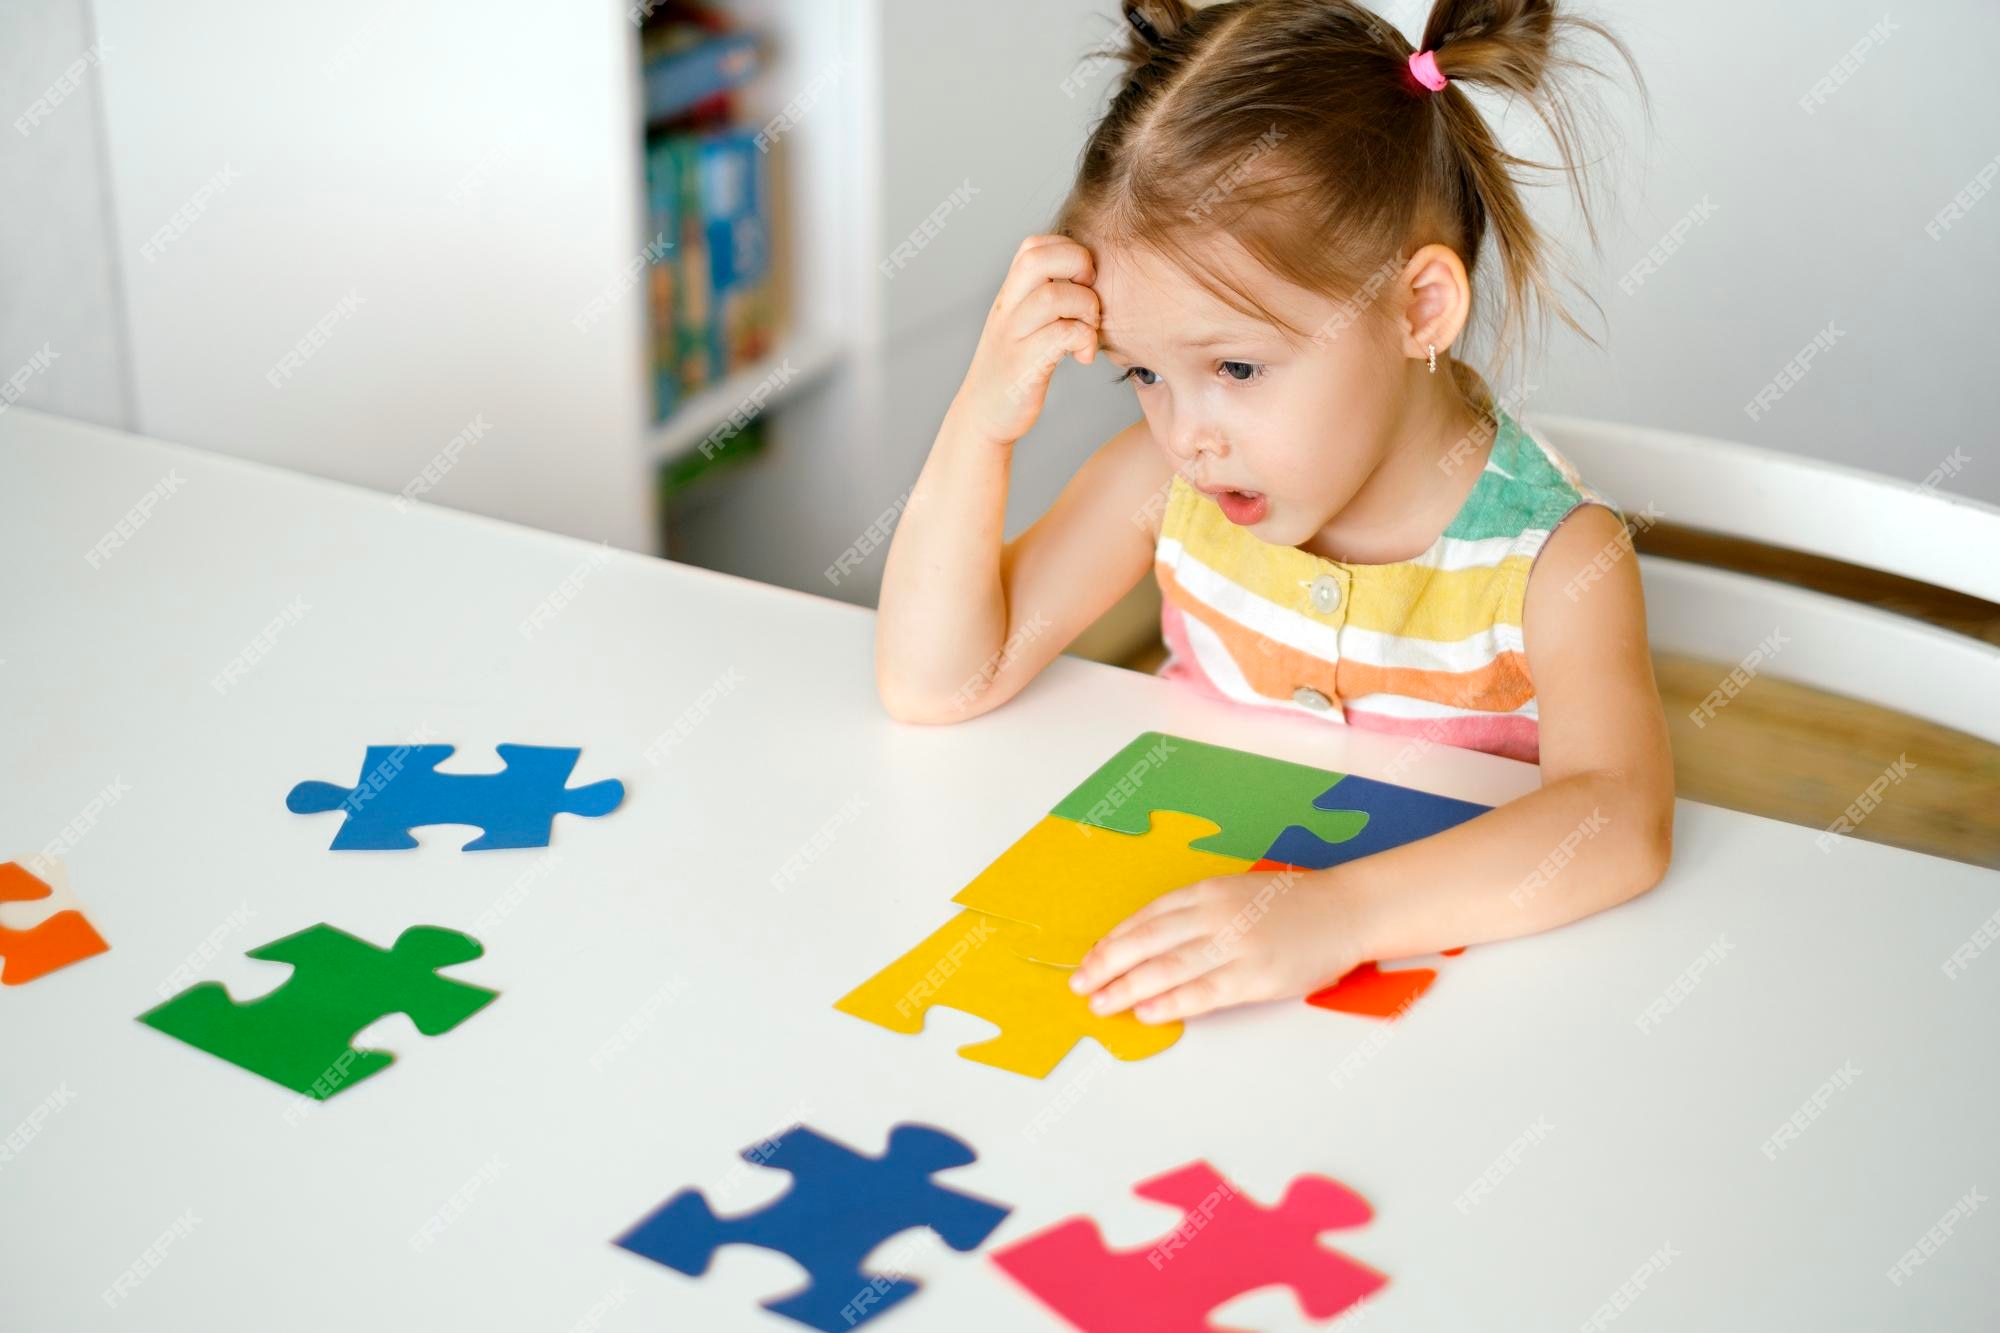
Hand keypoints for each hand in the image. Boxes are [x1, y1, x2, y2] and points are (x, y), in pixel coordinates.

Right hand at [948, 235, 1100, 448]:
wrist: (982, 416)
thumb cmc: (1013, 370)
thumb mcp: (1022, 325)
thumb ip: (1043, 299)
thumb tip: (1088, 280)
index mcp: (1010, 295)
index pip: (1033, 246)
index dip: (1067, 250)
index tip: (1083, 280)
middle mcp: (1007, 309)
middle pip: (1037, 259)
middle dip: (1077, 266)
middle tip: (1090, 296)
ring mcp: (1012, 336)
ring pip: (1053, 296)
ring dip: (1086, 309)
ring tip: (1090, 330)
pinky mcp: (1023, 366)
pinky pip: (1061, 336)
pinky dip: (1083, 340)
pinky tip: (1083, 356)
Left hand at [1068, 868, 1364, 1023]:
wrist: (1344, 910)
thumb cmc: (1288, 905)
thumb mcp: (1234, 894)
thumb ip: (1195, 914)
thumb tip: (1148, 943)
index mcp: (1206, 892)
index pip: (1145, 918)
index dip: (1113, 941)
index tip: (1090, 959)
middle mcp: (1214, 915)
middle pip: (1145, 942)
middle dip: (1105, 965)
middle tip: (1080, 985)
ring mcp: (1234, 946)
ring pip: (1165, 969)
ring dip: (1126, 988)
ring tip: (1100, 1004)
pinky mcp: (1254, 977)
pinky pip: (1201, 993)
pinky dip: (1168, 1003)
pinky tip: (1145, 1013)